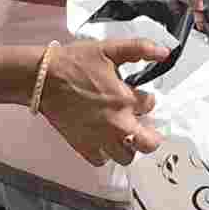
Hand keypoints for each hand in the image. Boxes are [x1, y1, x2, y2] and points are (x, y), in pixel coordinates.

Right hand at [34, 38, 167, 166]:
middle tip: (142, 126)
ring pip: (126, 157)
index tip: (139, 95)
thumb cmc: (75, 62)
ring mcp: (99, 138)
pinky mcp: (82, 146)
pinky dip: (104, 153)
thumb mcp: (109, 49)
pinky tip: (102, 140)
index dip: (147, 99)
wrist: (44, 79)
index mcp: (125, 99)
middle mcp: (116, 123)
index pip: (150, 105)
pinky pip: (101, 160)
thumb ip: (139, 49)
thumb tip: (164, 52)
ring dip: (128, 146)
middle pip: (148, 144)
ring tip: (122, 134)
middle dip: (150, 135)